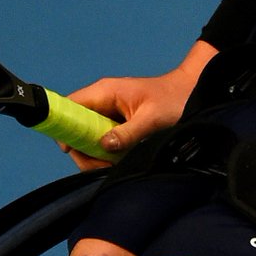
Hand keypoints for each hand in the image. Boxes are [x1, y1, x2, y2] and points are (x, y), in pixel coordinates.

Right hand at [59, 40, 216, 169]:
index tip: (72, 150)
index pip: (69, 106)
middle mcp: (103, 100)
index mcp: (105, 91)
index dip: (64, 127)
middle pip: (75, 128)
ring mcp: (109, 112)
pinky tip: (120, 159)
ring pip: (87, 137)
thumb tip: (103, 146)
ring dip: (96, 154)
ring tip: (115, 163)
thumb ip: (127, 133)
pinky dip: (107, 153)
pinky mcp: (117, 123)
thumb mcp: (152, 118)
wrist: (191, 92)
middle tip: (102, 164)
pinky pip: (101, 140)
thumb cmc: (174, 99)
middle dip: (83, 150)